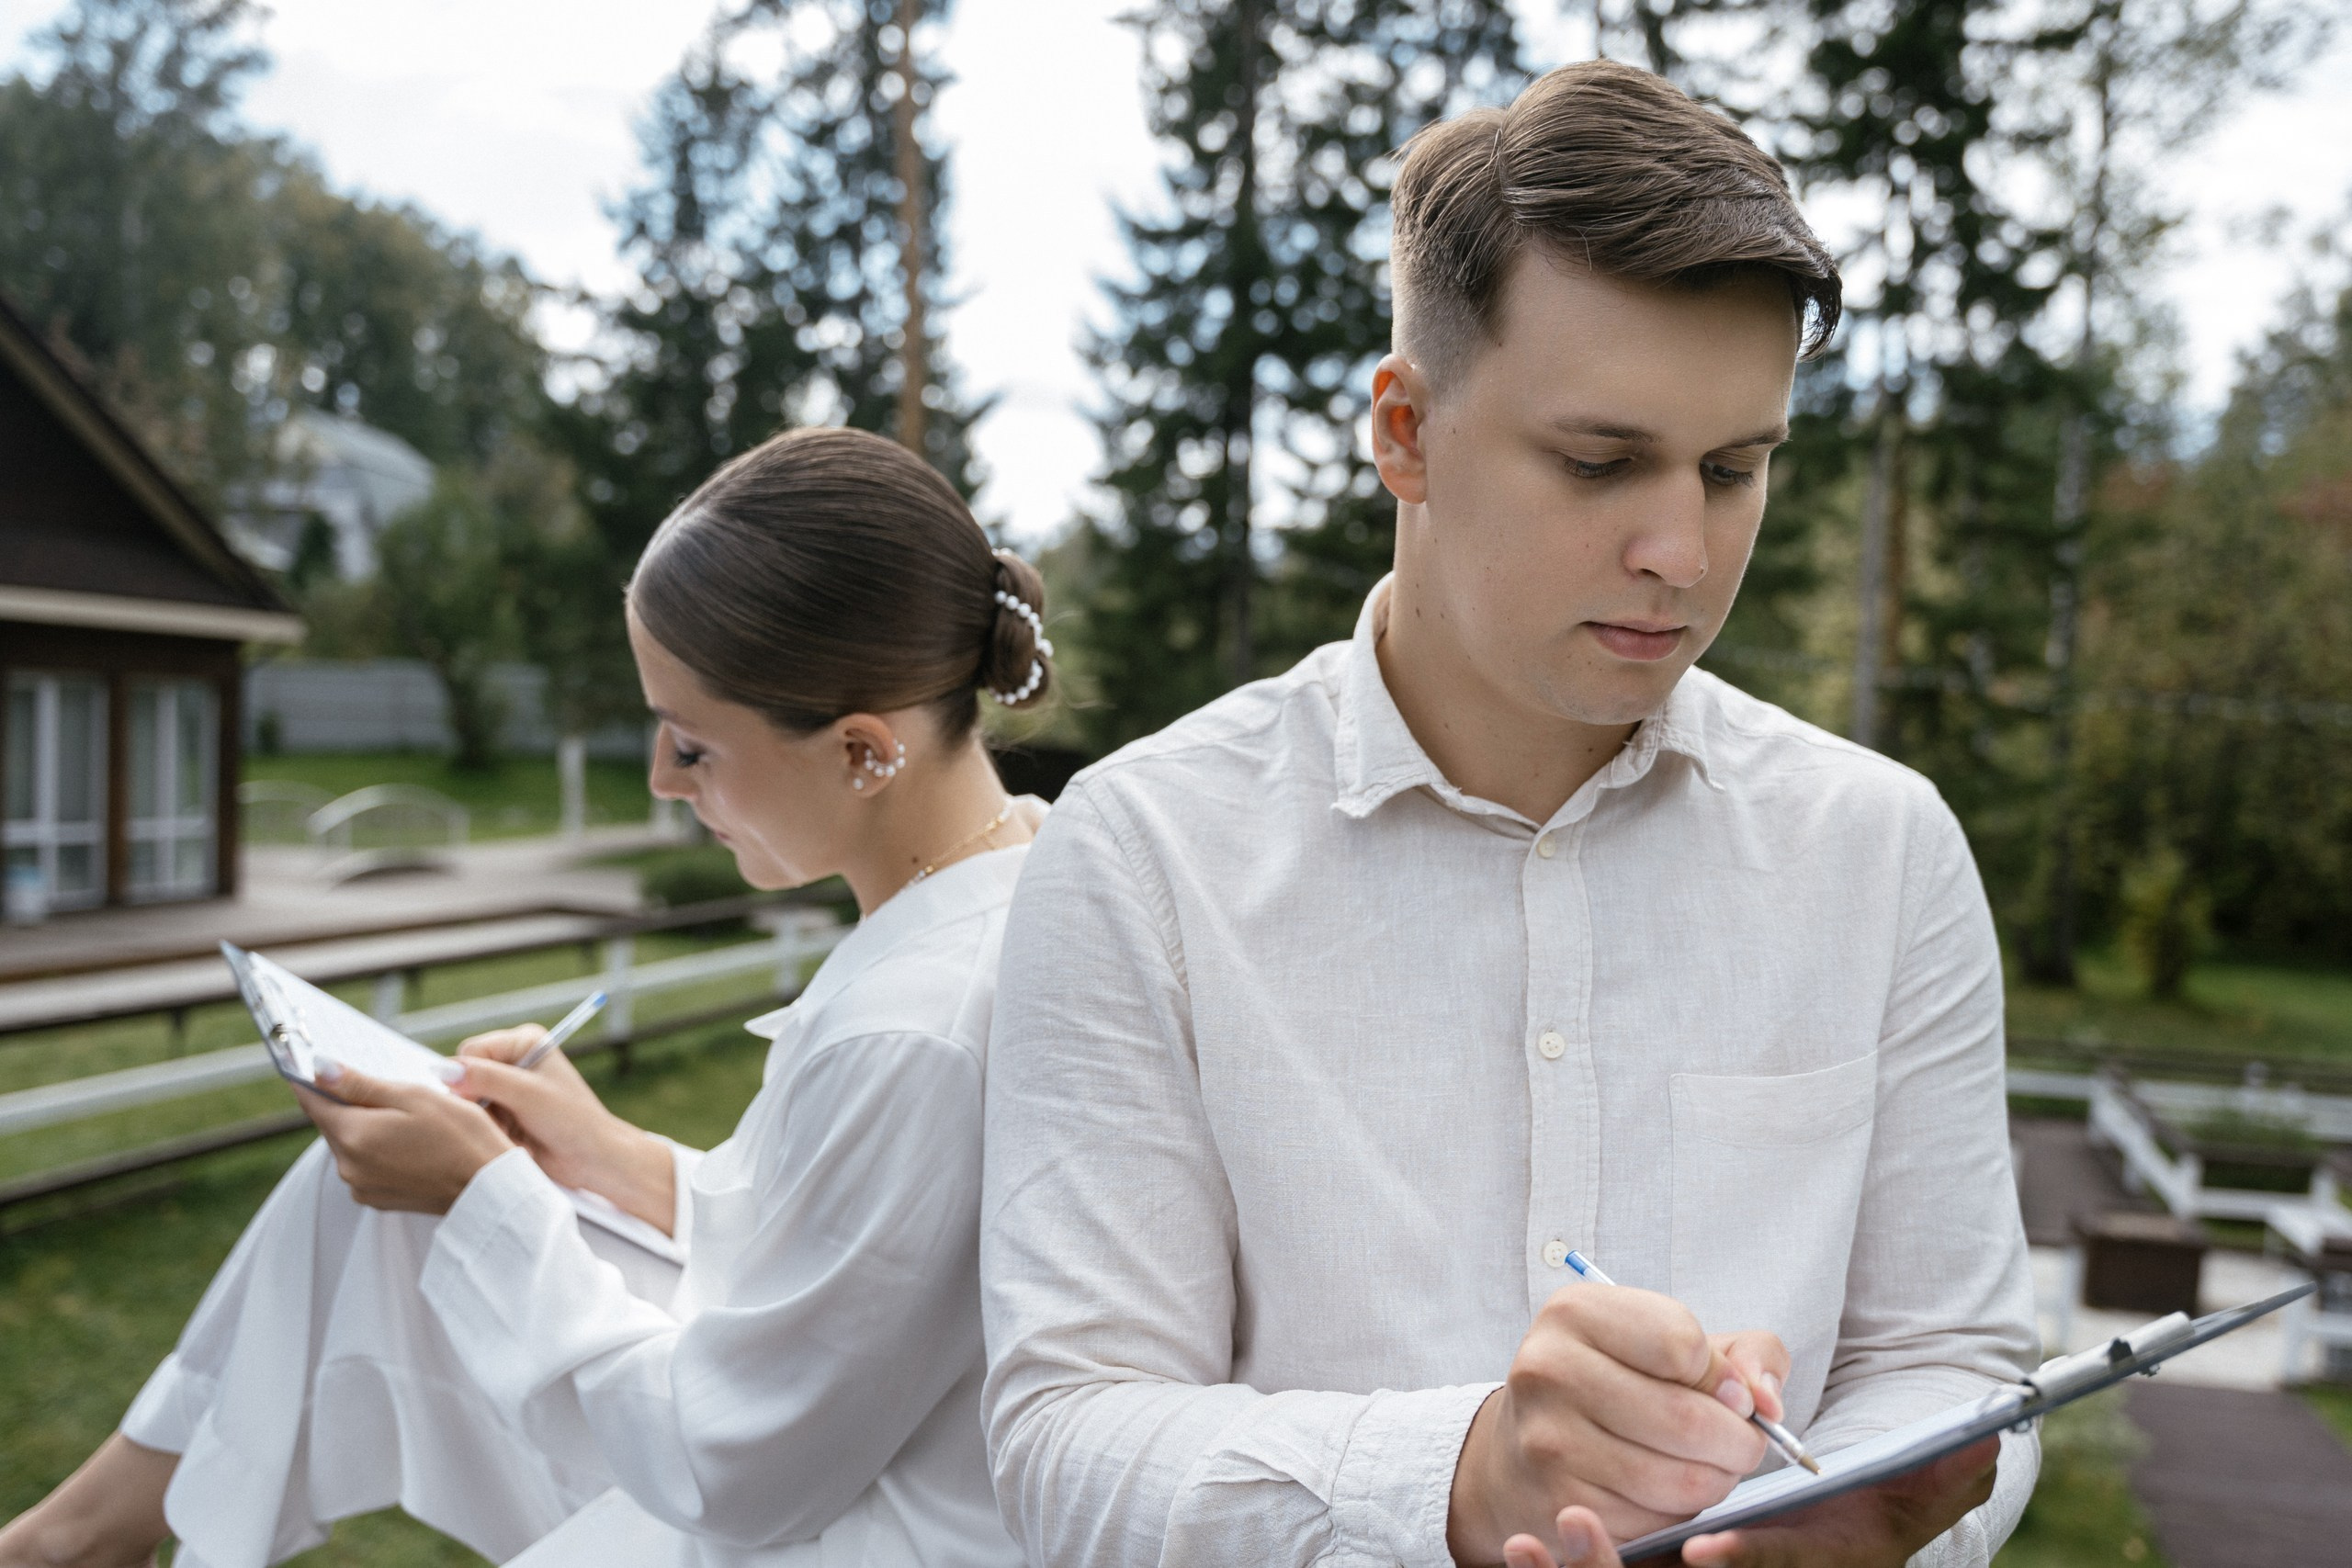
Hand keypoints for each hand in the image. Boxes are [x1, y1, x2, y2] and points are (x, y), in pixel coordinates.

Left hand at [294, 1061, 512, 1212]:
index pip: (313, 1101)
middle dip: (350, 1102)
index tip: (317, 1063)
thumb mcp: (414, 1097)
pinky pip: (364, 1165)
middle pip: (332, 1122)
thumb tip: (319, 1069)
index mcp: (353, 1135)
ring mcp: (361, 1187)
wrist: (489, 1189)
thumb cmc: (461, 1136)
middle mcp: (348, 1166)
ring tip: (407, 1117)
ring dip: (367, 1127)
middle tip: (387, 1087)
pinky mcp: (377, 1199)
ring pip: (350, 1144)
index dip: (313, 1079)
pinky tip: (410, 1143)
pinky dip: (378, 1150)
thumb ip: (361, 1084)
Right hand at [448, 1024, 676, 1233]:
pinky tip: (509, 1139)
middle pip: (465, 1075)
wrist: (591, 1158)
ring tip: (509, 1130)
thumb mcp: (527, 1095)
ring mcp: (507, 1088)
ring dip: (482, 1118)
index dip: (468, 1076)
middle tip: (501, 1117)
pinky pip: (477, 1119)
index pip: (471, 1051)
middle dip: (474, 1100)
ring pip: (467, 1100)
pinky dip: (487, 1130)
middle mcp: (513, 1060)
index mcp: (523, 1042)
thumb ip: (486, 1078)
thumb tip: (444, 1069)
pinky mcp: (505, 1112)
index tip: (481, 1099)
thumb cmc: (571, 1120)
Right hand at [1449, 1285, 1787, 1562]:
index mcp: (1576, 1313)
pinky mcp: (1559, 1502)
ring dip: (1716, 1481)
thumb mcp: (1672, 1340)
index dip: (1724, 1376)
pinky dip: (1679, 1514)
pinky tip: (1665, 1491)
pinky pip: (1657, 1522)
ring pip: (1681, 1479)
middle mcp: (1549, 1369)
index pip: (1683, 1344)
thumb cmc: (1617, 1380)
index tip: (1726, 1391)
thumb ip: (1746, 1353)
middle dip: (1737, 1441)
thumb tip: (1767, 1404)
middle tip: (1739, 1444)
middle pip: (1688, 1419)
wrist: (1525, 1440)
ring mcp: (1548, 1440)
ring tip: (1706, 1466)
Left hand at [1494, 1436, 2000, 1567]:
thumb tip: (1973, 1443)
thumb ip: (1938, 1469)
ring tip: (1535, 1540)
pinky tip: (1518, 1551)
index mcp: (1823, 1562)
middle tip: (1580, 1524)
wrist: (1841, 1520)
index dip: (1749, 1564)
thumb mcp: (1910, 1480)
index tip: (1701, 1549)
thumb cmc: (1874, 1492)